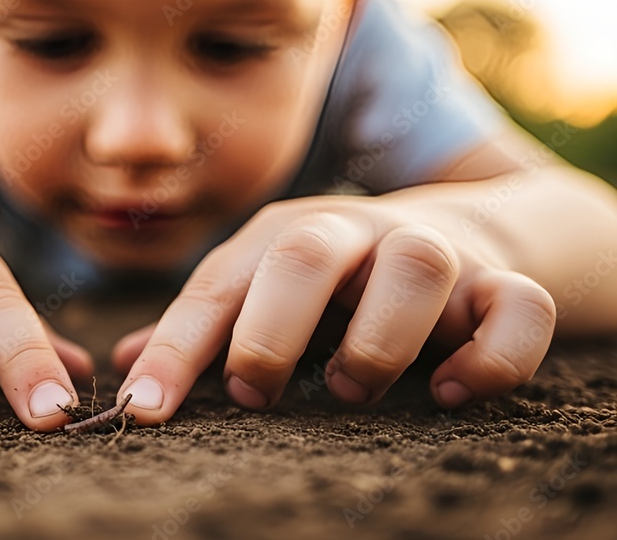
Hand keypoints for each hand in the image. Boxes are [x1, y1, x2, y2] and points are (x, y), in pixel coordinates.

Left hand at [112, 194, 556, 423]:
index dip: (176, 348)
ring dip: (379, 339)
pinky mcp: (502, 282)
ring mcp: (434, 250)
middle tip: (255, 394)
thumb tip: (122, 361)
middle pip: (305, 249)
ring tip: (350, 388)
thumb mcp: (263, 288)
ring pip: (416, 265)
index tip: (143, 409)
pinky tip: (447, 395)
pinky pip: (518, 308)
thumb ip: (203, 324)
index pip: (218, 285)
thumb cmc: (337, 278)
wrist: (465, 232)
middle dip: (270, 329)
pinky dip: (490, 357)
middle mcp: (355, 232)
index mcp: (284, 236)